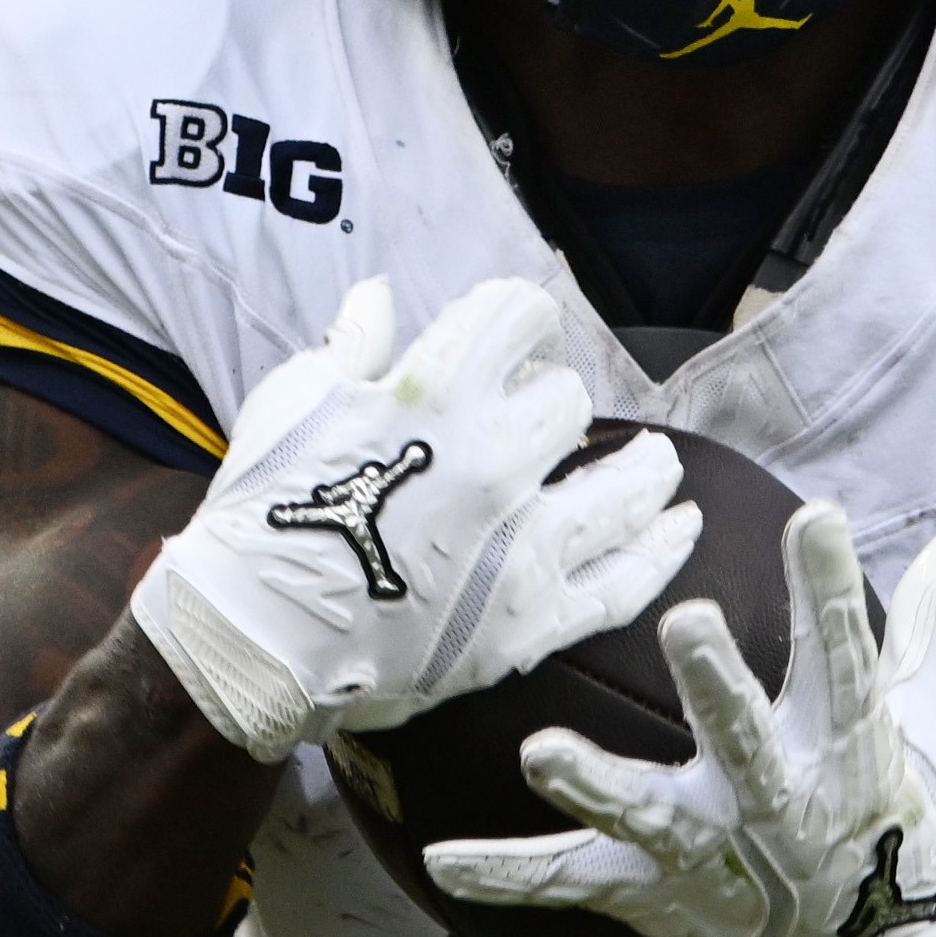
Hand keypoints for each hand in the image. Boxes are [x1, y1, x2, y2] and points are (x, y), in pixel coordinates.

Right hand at [127, 274, 700, 759]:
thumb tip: (381, 296)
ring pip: (623, 490)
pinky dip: (661, 553)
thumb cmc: (265, 515)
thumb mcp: (292, 404)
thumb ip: (352, 345)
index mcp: (435, 395)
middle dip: (553, 399)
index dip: (518, 316)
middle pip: (566, 401)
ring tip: (658, 463)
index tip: (513, 334)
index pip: (516, 315)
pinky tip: (685, 526)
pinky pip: (621, 586)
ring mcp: (520, 546)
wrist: (250, 640)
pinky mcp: (530, 623)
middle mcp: (493, 461)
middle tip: (544, 418)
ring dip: (645, 469)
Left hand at [424, 496, 935, 936]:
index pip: (842, 653)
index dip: (830, 585)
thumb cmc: (910, 824)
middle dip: (718, 688)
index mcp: (847, 745)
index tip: (818, 512)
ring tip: (541, 748)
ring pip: (648, 815)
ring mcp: (713, 853)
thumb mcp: (935, 713)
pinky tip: (441, 858)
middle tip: (688, 622)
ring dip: (596, 784)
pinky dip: (510, 873)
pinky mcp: (659, 895)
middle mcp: (778, 800)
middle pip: (746, 738)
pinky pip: (577, 883)